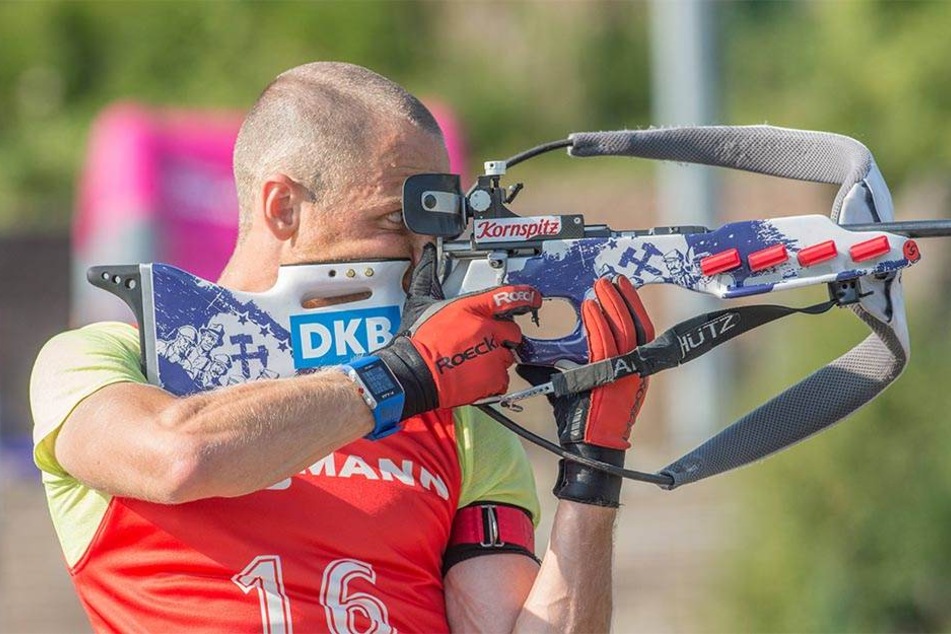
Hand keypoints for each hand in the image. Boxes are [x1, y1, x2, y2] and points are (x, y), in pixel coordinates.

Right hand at [376, 244, 541, 418]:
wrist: (413, 375)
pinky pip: (502, 379)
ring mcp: (493, 354)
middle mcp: (488, 329)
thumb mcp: (420, 303)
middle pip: (513, 331)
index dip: (526, 296)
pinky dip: (492, 381)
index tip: (533, 298)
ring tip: (472, 362)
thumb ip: (427, 277)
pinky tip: (473, 377)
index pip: (508, 296)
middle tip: (484, 344)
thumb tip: (427, 256)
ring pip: (508, 356)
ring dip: (495, 359)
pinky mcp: (494, 378)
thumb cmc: (416, 342)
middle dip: (503, 337)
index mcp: (472, 307)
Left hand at [518, 276, 653, 506]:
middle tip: (612, 280)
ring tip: (600, 287)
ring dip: (611, 305)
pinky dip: (597, 324)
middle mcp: (635, 369)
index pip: (640, 330)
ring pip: (624, 330)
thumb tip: (528, 358)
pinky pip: (605, 344)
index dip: (632, 307)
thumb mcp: (577, 386)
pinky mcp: (611, 376)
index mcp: (632, 369)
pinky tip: (589, 309)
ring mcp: (626, 373)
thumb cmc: (582, 421)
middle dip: (624, 299)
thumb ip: (561, 367)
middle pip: (637, 324)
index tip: (620, 288)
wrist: (589, 446)